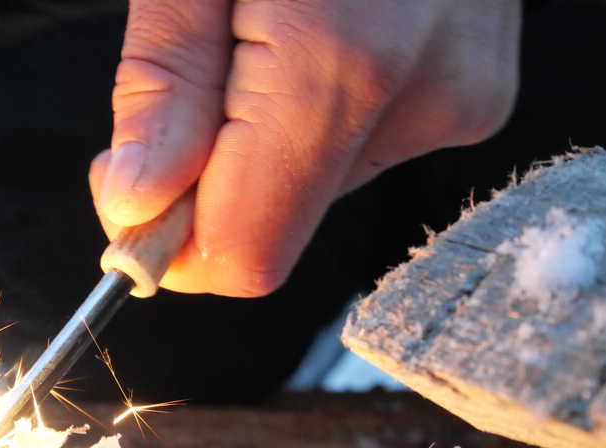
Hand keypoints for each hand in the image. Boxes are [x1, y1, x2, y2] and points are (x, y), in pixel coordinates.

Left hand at [89, 0, 521, 296]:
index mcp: (344, 61)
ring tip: (271, 34)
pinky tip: (323, 36)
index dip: (169, 246)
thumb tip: (136, 204)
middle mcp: (421, 96)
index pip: (243, 255)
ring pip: (312, 191)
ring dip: (264, 144)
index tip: (131, 194)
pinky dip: (314, 119)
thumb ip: (162, 84)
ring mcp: (458, 99)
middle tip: (202, 73)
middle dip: (212, 179)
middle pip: (273, 227)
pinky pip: (358, 151)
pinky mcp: (474, 95)